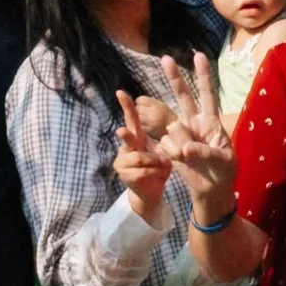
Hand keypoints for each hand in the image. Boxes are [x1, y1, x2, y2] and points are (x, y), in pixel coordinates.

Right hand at [114, 89, 176, 214]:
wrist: (152, 193)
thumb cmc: (160, 170)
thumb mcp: (165, 155)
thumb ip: (164, 148)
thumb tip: (163, 153)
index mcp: (138, 138)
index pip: (132, 119)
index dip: (127, 106)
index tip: (120, 92)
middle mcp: (126, 147)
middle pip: (128, 135)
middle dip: (127, 134)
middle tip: (121, 131)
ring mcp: (121, 160)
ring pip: (140, 157)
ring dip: (155, 164)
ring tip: (160, 167)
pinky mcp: (123, 173)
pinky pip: (142, 171)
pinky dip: (153, 174)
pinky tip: (155, 176)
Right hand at [151, 52, 234, 223]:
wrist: (211, 190)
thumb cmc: (225, 172)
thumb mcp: (223, 162)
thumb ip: (206, 152)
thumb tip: (184, 148)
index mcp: (212, 121)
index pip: (208, 94)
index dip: (203, 75)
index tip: (199, 55)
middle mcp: (195, 123)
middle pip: (184, 97)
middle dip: (174, 78)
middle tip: (164, 58)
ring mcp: (181, 134)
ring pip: (173, 129)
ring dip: (181, 146)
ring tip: (191, 159)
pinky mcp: (170, 146)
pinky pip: (165, 145)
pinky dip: (172, 154)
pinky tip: (181, 162)